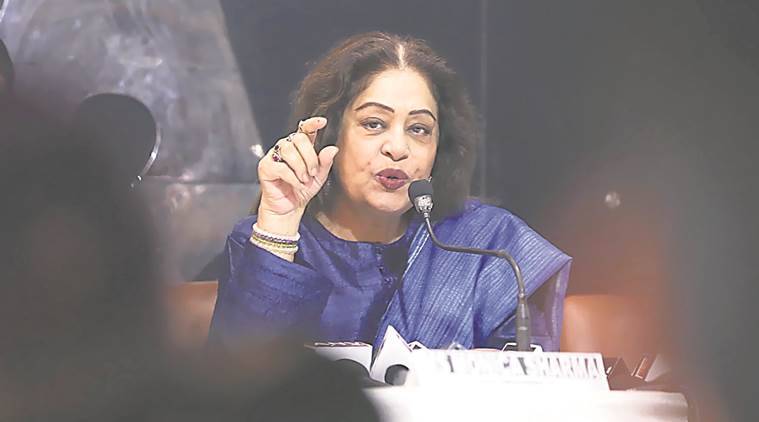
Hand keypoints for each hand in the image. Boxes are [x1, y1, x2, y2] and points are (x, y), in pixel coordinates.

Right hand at [257, 116, 338, 233]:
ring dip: (301, 167)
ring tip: (304, 180)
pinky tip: (296, 184)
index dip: (312, 123)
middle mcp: (286, 147)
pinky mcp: (265, 167)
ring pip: (288, 150)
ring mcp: (274, 156)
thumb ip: (325, 162)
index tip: (323, 122)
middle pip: (298, 138)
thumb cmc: (302, 189)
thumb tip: (333, 149)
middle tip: (313, 173)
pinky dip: (293, 178)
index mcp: (300, 147)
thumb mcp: (320, 177)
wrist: (289, 207)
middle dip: (310, 157)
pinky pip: (281, 167)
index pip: (305, 129)